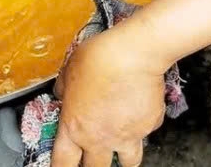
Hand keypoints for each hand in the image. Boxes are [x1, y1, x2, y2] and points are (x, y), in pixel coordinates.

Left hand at [52, 25, 167, 166]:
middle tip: (95, 157)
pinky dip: (144, 125)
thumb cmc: (100, 58)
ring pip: (128, 162)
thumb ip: (64, 88)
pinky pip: (147, 131)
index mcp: (74, 128)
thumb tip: (62, 91)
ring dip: (124, 156)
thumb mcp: (68, 70)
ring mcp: (127, 136)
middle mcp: (100, 138)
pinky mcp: (149, 126)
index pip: (63, 164)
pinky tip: (140, 111)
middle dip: (94, 164)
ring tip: (122, 145)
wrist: (133, 54)